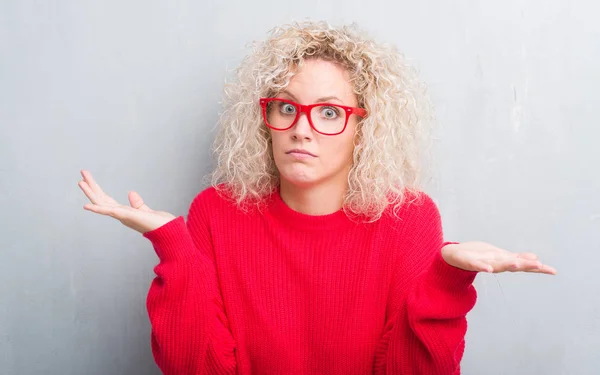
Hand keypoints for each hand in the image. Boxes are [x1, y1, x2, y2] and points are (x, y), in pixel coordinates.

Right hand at [78, 169, 175, 233]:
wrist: (169, 232)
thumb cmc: (159, 224)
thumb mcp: (145, 210)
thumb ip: (137, 203)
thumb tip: (131, 193)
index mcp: (123, 212)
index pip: (106, 200)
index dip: (97, 190)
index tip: (88, 180)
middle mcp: (120, 214)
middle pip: (101, 199)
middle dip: (91, 186)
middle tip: (82, 173)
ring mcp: (122, 215)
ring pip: (101, 203)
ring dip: (90, 192)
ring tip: (80, 181)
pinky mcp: (125, 216)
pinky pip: (109, 212)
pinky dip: (97, 209)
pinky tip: (86, 206)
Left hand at [441, 241, 556, 274]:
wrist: (454, 256)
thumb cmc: (478, 255)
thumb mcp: (500, 255)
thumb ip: (516, 258)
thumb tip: (535, 257)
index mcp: (504, 262)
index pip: (523, 264)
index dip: (538, 268)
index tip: (553, 271)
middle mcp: (496, 264)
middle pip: (513, 265)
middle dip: (526, 265)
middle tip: (540, 265)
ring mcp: (484, 263)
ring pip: (498, 265)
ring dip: (508, 265)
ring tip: (518, 264)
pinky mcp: (470, 262)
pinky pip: (477, 265)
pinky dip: (483, 267)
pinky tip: (489, 269)